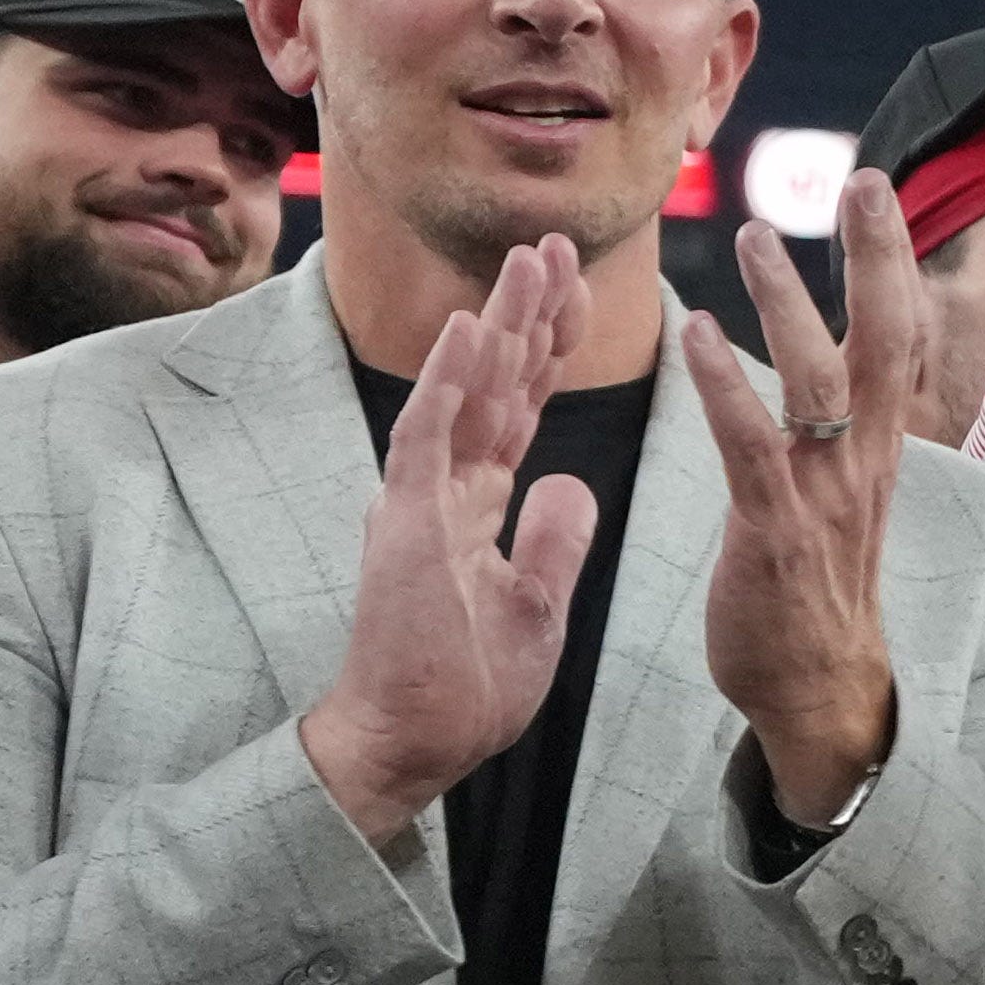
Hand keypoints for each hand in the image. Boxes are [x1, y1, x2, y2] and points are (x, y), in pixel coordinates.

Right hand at [301, 234, 605, 843]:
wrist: (417, 741)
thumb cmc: (467, 682)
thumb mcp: (538, 601)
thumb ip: (550, 537)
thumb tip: (567, 483)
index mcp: (481, 503)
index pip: (523, 405)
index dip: (551, 347)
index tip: (580, 288)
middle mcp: (449, 487)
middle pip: (499, 381)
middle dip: (529, 312)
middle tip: (556, 243)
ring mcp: (424, 499)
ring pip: (466, 391)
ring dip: (497, 321)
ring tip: (527, 257)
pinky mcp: (404, 522)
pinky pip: (426, 437)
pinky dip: (448, 381)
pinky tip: (470, 328)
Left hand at [697, 171, 929, 834]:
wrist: (820, 694)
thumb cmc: (816, 599)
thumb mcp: (842, 506)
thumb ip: (834, 440)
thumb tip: (824, 385)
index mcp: (878, 453)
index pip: (900, 342)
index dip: (892, 266)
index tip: (879, 199)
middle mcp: (864, 463)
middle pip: (886, 342)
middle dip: (878, 260)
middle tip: (865, 182)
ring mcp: (824, 496)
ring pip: (820, 381)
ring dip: (791, 304)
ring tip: (761, 235)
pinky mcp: (775, 530)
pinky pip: (754, 444)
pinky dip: (728, 384)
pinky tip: (701, 332)